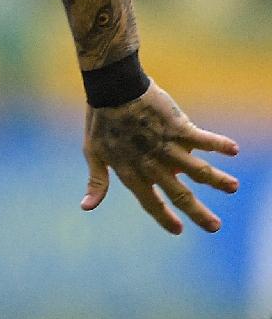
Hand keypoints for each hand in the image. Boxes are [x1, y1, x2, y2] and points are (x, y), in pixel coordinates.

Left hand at [81, 83, 239, 233]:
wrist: (113, 88)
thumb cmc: (100, 121)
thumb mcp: (93, 153)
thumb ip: (97, 182)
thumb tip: (86, 208)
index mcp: (131, 171)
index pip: (150, 202)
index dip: (164, 217)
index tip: (178, 230)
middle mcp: (152, 164)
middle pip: (179, 194)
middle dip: (199, 213)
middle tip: (215, 227)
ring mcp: (166, 146)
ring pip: (198, 170)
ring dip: (218, 181)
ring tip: (234, 188)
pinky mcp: (178, 127)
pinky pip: (203, 139)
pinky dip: (219, 144)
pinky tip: (234, 150)